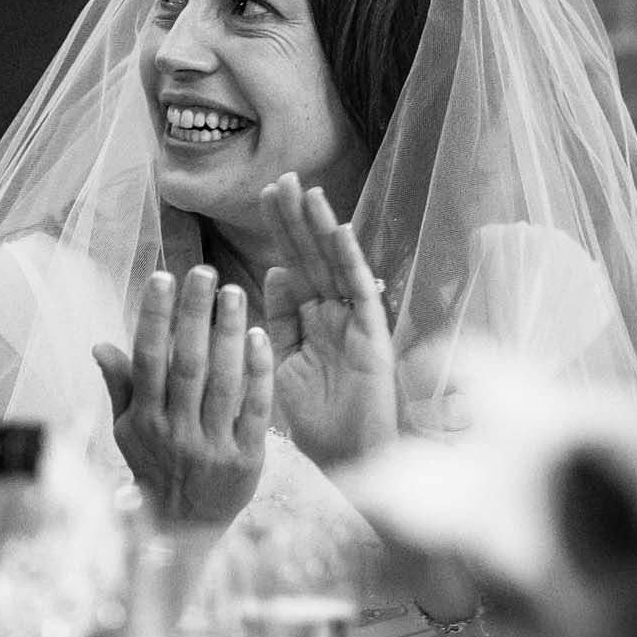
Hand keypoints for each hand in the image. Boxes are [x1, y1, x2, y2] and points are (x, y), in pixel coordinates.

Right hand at [94, 265, 272, 525]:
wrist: (186, 527)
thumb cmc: (155, 467)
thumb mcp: (127, 431)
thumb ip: (120, 386)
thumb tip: (100, 344)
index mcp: (144, 420)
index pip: (148, 359)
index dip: (154, 318)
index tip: (162, 278)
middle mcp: (176, 432)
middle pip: (187, 363)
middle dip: (194, 314)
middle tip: (204, 272)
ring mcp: (213, 446)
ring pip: (222, 381)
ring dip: (228, 332)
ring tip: (234, 292)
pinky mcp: (248, 459)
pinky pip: (254, 408)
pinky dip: (258, 372)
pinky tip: (260, 335)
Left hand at [260, 172, 398, 465]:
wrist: (344, 459)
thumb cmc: (315, 420)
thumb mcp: (282, 363)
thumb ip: (279, 319)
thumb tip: (274, 272)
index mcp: (311, 319)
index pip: (293, 264)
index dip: (279, 232)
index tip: (263, 196)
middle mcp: (333, 313)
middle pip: (311, 256)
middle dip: (296, 218)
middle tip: (281, 177)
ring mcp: (354, 321)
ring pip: (335, 265)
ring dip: (321, 228)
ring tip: (306, 190)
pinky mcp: (373, 334)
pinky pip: (361, 290)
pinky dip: (350, 260)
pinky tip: (337, 230)